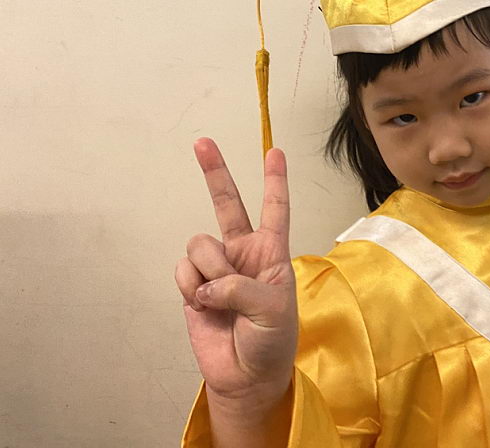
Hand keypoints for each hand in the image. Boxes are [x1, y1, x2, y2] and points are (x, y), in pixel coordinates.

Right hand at [175, 138, 296, 407]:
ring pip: (200, 244)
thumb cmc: (272, 341)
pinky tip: (203, 304)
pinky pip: (183, 269)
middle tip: (202, 142)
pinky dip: (190, 286)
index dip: (275, 180)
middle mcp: (243, 253)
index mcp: (272, 253)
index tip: (275, 151)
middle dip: (215, 172)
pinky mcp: (192, 285)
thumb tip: (207, 280)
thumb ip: (241, 285)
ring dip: (208, 271)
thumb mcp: (273, 309)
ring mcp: (216, 268)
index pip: (275, 209)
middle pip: (227, 204)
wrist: (245, 377)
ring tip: (220, 299)